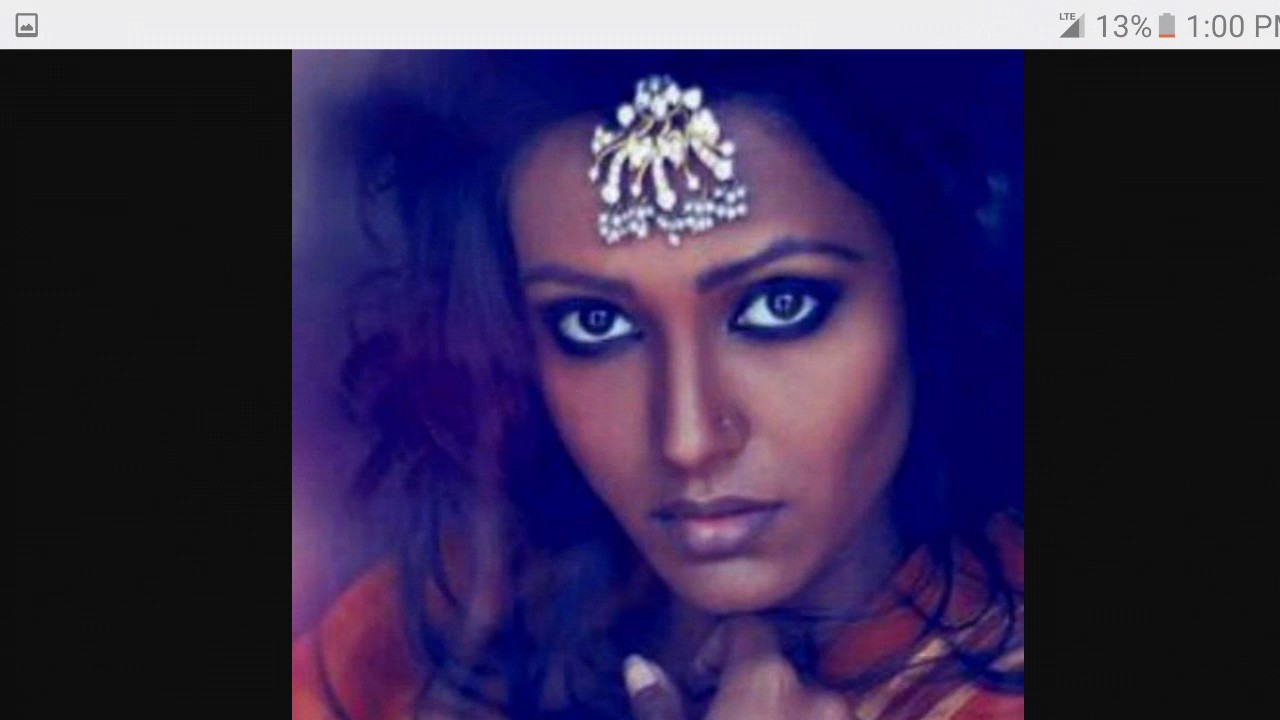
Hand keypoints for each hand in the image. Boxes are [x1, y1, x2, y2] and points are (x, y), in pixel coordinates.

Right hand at [624, 615, 850, 719]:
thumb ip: (657, 704)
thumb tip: (637, 666)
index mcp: (770, 683)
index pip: (747, 628)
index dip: (715, 652)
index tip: (697, 689)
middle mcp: (821, 698)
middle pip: (778, 666)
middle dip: (747, 689)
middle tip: (718, 719)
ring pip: (808, 703)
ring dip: (779, 716)